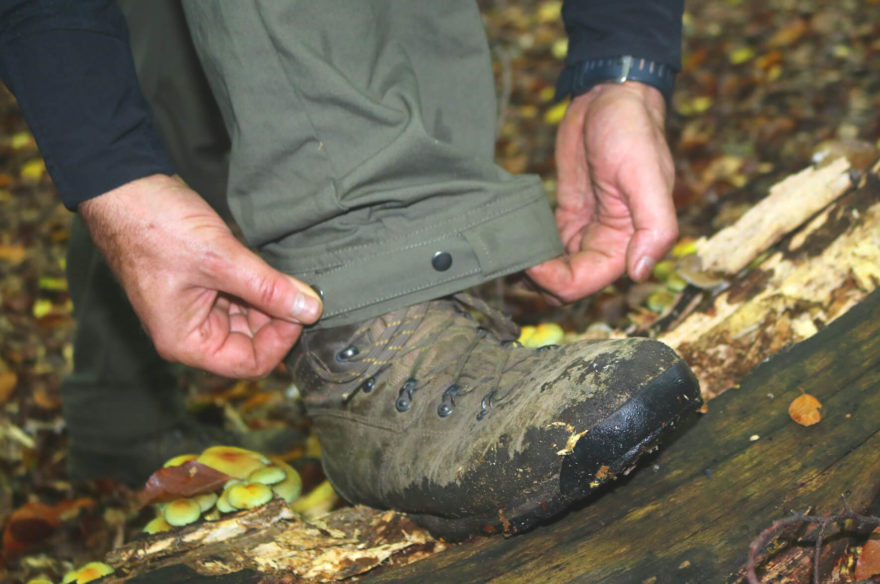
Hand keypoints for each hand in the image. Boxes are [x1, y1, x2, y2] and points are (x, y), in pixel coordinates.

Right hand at [79, 174, 322, 377]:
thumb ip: (268, 288)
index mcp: (185, 341)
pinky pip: (241, 297)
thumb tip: (311, 309)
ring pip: (250, 319)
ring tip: (285, 275)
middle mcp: (191, 333)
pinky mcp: (203, 286)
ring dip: (272, 301)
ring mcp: (197, 309)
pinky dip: (259, 286)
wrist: (124, 188)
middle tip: (299, 288)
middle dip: (279, 318)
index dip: (281, 340)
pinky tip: (270, 268)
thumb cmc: (155, 227)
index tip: (301, 310)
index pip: (250, 364)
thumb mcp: (220, 259)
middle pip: (253, 343)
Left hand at [526, 82, 676, 302]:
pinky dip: (533, 249)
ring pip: (556, 271)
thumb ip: (654, 228)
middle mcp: (609, 244)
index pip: (586, 283)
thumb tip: (641, 273)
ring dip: (533, 268)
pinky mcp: (568, 216)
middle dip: (539, 278)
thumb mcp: (647, 176)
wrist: (610, 97)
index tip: (531, 263)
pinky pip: (549, 248)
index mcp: (629, 243)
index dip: (556, 282)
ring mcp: (586, 231)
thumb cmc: (633, 132)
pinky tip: (515, 238)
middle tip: (515, 255)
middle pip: (567, 284)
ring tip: (509, 249)